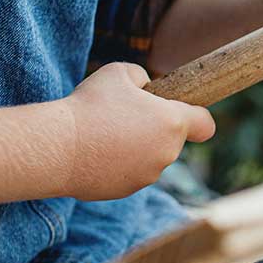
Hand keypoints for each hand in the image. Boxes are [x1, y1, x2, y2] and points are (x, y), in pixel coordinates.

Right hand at [62, 62, 215, 200]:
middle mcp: (167, 152)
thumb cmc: (90, 105)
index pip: (205, 124)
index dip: (198, 117)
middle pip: (171, 139)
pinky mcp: (126, 190)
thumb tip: (145, 87)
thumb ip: (141, 77)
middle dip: (154, 128)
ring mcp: (148, 175)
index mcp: (172, 123)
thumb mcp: (119, 73)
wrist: (57, 147)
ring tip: (104, 133)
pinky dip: (117, 164)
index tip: (187, 113)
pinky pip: (128, 173)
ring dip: (135, 147)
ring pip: (149, 157)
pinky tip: (95, 153)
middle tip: (123, 116)